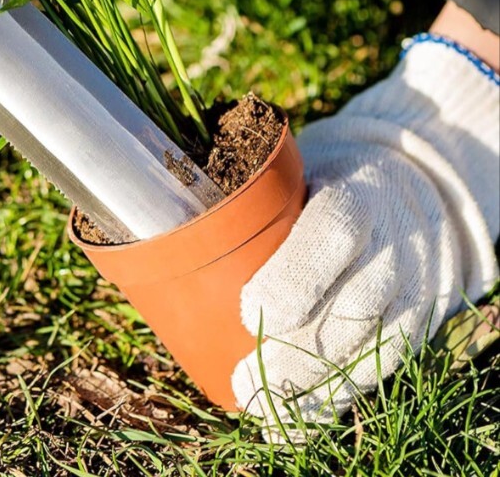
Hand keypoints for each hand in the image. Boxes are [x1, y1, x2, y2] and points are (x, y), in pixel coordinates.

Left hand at [232, 35, 499, 434]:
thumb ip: (249, 195)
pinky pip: (382, 367)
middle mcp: (392, 244)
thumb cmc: (323, 182)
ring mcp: (412, 287)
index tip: (248, 314)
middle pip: (351, 308)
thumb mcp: (294, 171)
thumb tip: (170, 225)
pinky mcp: (419, 321)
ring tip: (264, 411)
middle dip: (296, 355)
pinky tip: (300, 420)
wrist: (410, 188)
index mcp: (355, 195)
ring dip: (315, 388)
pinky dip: (340, 397)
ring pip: (368, 347)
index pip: (333, 235)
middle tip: (243, 384)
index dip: (294, 279)